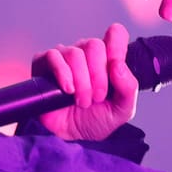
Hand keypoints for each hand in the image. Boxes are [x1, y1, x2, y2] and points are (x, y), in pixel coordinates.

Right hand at [32, 23, 138, 140]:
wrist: (71, 137)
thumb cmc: (96, 120)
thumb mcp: (122, 110)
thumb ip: (128, 88)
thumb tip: (118, 64)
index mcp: (108, 59)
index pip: (115, 34)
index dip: (117, 45)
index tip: (115, 67)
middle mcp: (86, 53)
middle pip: (95, 45)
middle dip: (98, 76)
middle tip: (97, 98)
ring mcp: (64, 56)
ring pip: (75, 54)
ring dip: (81, 82)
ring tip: (81, 101)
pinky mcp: (43, 63)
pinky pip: (53, 57)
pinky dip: (63, 75)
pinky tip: (67, 91)